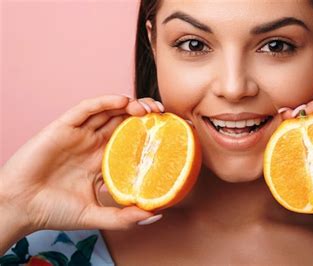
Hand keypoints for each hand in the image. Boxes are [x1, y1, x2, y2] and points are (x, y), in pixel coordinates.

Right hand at [0, 95, 165, 235]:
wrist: (20, 208)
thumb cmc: (54, 211)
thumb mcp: (96, 215)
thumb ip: (124, 217)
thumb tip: (157, 214)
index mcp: (102, 160)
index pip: (131, 140)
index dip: (149, 133)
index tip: (169, 132)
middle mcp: (93, 144)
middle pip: (123, 121)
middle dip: (144, 114)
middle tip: (162, 114)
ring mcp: (79, 134)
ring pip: (108, 111)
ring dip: (129, 105)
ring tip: (147, 108)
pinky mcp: (63, 127)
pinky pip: (86, 109)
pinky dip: (104, 102)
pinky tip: (122, 101)